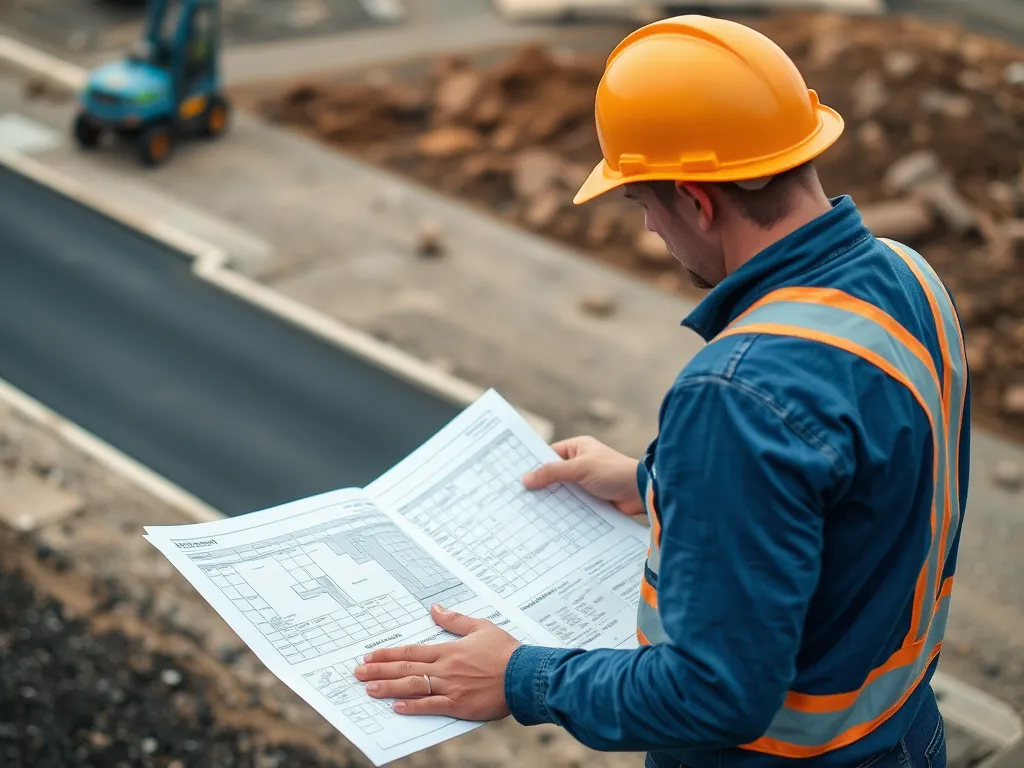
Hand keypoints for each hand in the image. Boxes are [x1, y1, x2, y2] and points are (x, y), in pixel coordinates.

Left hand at [353, 605, 519, 720]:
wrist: (525, 674)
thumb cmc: (506, 651)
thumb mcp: (481, 627)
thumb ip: (455, 620)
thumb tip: (435, 608)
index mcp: (449, 649)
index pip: (411, 651)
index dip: (389, 654)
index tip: (370, 655)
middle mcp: (446, 668)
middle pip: (406, 669)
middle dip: (379, 670)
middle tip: (358, 672)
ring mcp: (451, 687)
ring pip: (413, 687)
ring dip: (388, 687)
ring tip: (368, 689)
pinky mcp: (460, 705)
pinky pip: (431, 706)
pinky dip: (413, 706)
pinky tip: (397, 707)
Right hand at [521, 436, 643, 515]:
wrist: (641, 492)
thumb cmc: (613, 472)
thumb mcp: (579, 469)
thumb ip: (552, 473)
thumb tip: (526, 478)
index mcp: (578, 448)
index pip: (548, 455)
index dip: (533, 466)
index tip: (515, 478)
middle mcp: (580, 464)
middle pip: (554, 476)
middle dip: (540, 486)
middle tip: (517, 498)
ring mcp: (586, 483)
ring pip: (562, 492)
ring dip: (551, 501)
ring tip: (527, 513)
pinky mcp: (591, 500)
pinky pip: (572, 504)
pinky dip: (563, 511)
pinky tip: (547, 521)